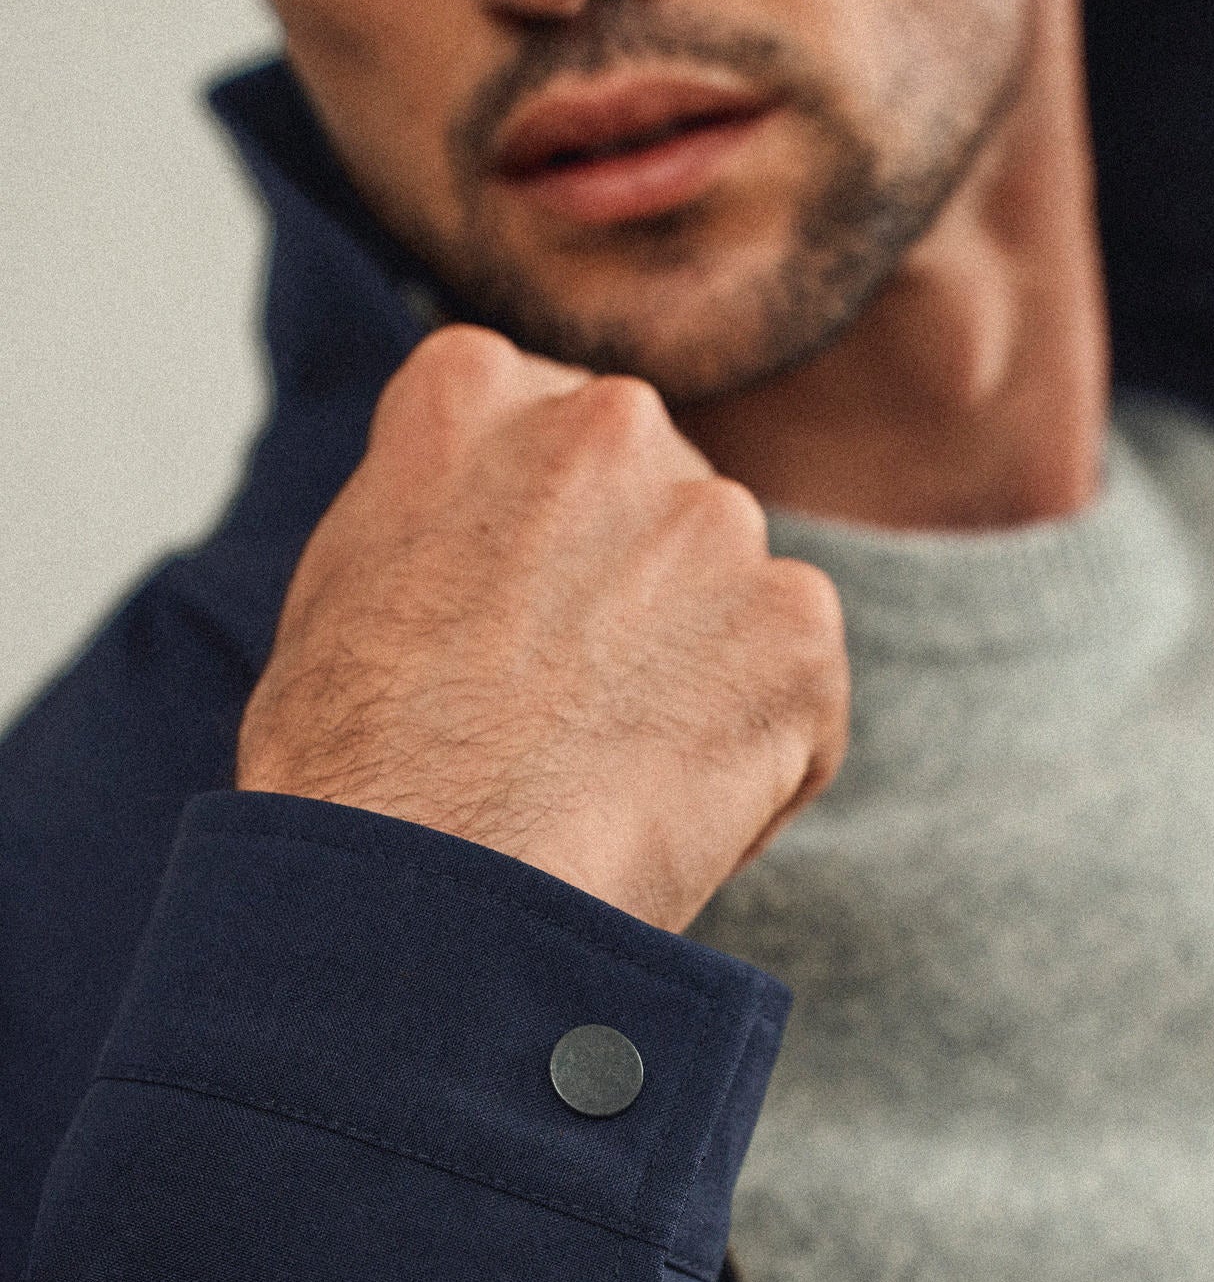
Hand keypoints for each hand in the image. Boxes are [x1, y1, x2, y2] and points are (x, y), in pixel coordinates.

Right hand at [235, 326, 848, 933]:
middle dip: (638, 600)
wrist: (426, 893)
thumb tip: (499, 533)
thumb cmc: (349, 772)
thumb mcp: (345, 580)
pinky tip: (669, 818)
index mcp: (473, 388)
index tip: (520, 628)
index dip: (548, 546)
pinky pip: (799, 696)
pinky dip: (761, 762)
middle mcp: (606, 423)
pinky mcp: (795, 625)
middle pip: (657, 507)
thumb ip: (441, 510)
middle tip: (573, 718)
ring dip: (701, 681)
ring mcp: (712, 520)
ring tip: (610, 785)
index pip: (552, 434)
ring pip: (734, 601)